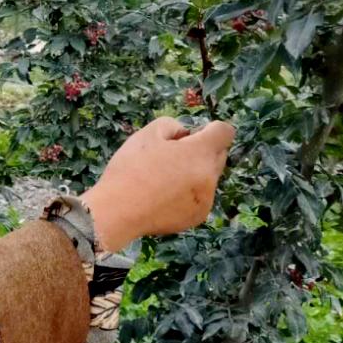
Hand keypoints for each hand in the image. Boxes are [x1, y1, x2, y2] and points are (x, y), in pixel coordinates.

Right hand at [81, 117, 234, 251]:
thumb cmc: (131, 169)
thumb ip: (172, 125)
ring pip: (209, 177)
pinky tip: (163, 196)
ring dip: (194, 172)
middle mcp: (210, 176)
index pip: (225, 132)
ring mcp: (206, 199)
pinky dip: (188, 193)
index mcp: (200, 152)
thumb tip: (184, 135)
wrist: (118, 211)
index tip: (190, 136)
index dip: (209, 129)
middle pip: (219, 155)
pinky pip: (200, 197)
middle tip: (171, 156)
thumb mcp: (146, 134)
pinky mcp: (198, 217)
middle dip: (202, 150)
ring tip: (164, 179)